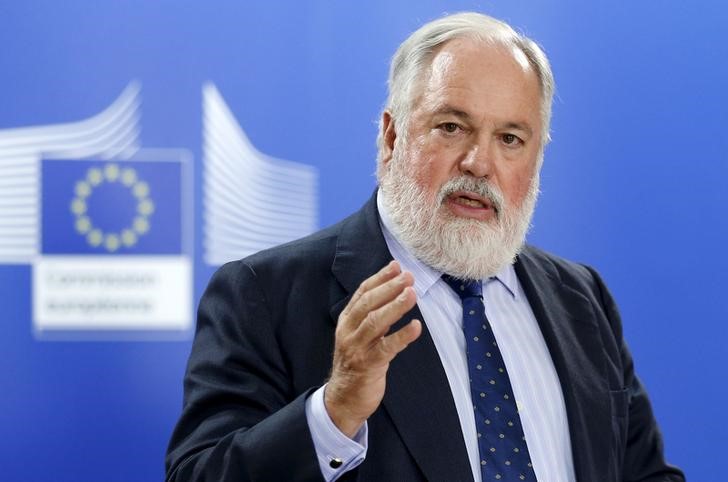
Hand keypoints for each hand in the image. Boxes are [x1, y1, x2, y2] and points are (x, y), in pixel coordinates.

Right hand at [324, 260, 421, 436]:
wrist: (344, 398)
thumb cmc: (357, 363)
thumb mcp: (359, 335)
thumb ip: (372, 316)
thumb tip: (394, 291)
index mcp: (346, 321)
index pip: (362, 293)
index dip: (379, 278)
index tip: (396, 266)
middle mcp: (349, 332)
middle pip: (368, 304)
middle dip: (389, 288)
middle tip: (408, 277)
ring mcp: (357, 348)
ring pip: (375, 322)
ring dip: (395, 306)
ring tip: (412, 294)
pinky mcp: (368, 365)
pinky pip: (387, 348)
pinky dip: (402, 336)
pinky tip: (416, 327)